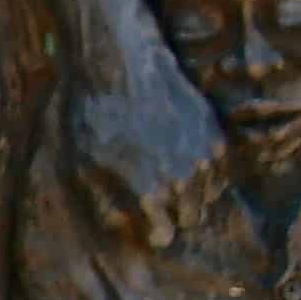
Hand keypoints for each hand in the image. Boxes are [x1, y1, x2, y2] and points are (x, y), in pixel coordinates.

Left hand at [68, 46, 225, 247]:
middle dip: (171, 211)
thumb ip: (108, 208)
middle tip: (152, 190)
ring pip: (206, 194)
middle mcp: (184, 181)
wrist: (120, 64)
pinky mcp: (215, 132)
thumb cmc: (92, 117)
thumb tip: (127, 232)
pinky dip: (203, 166)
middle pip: (189, 218)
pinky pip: (218, 167)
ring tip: (164, 167)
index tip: (143, 218)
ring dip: (189, 189)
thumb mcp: (83, 169)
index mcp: (150, 194)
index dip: (150, 229)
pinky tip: (180, 151)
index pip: (164, 236)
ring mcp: (204, 156)